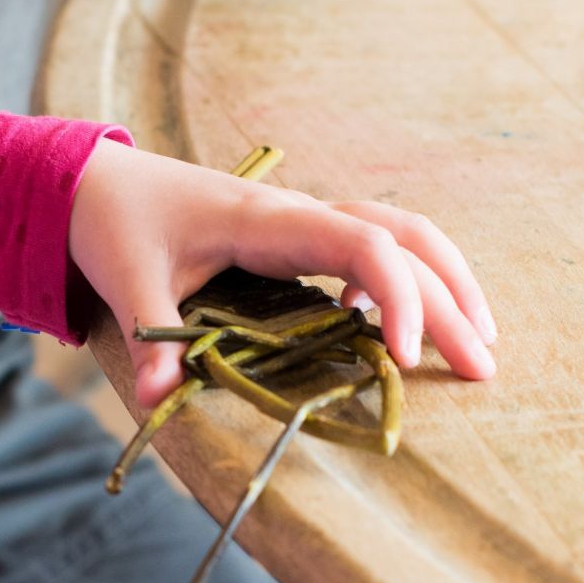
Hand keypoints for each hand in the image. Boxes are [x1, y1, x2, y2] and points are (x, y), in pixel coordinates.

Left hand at [69, 139, 497, 407]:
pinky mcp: (295, 236)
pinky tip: (390, 326)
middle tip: (484, 369)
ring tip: (478, 338)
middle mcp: (299, 214)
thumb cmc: (119, 222)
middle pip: (403, 239)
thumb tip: (159, 400)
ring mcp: (302, 221)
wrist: (100, 182)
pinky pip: (370, 244)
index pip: (365, 244)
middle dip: (450, 299)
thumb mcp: (130, 278)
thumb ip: (153, 337)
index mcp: (269, 221)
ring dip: (444, 279)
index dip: (400, 297)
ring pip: (398, 232)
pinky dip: (402, 278)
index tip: (407, 362)